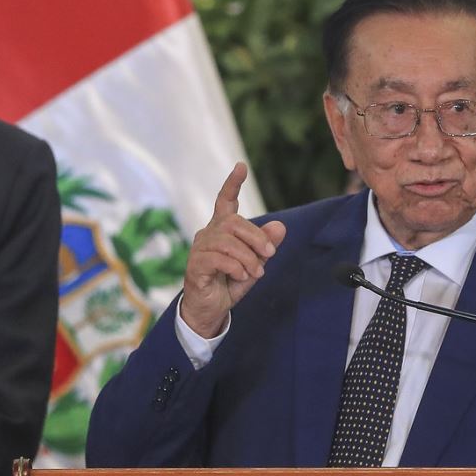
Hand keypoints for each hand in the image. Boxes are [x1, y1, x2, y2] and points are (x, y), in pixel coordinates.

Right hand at [179, 163, 285, 338]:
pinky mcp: (195, 265)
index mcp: (222, 229)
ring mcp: (199, 249)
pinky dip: (236, 267)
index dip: (232, 184)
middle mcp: (208, 234)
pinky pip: (218, 258)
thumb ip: (266, 245)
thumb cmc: (230, 282)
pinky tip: (241, 276)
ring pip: (227, 241)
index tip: (241, 167)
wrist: (212, 309)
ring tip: (257, 272)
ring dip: (248, 257)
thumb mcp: (255, 263)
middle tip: (270, 254)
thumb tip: (281, 227)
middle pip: (233, 222)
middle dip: (256, 237)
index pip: (225, 202)